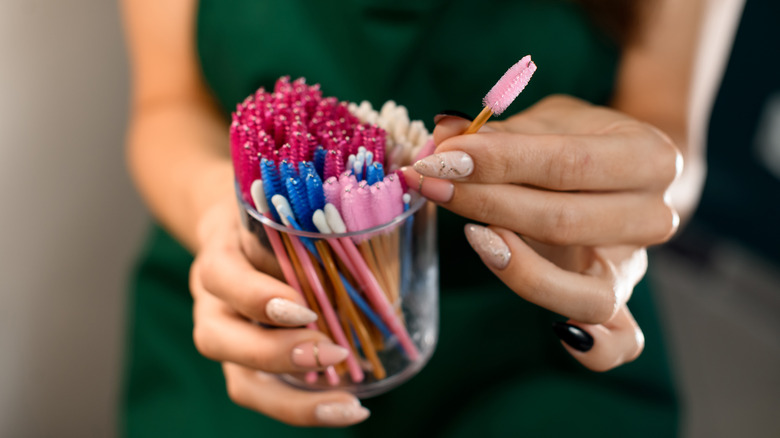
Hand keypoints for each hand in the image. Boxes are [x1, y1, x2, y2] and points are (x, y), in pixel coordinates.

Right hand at [189, 197, 369, 425]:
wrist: (234, 226)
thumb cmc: (267, 214)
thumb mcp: (279, 207)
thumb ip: (304, 222)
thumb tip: (367, 237)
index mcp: (218, 259)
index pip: (223, 278)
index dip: (258, 298)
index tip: (304, 309)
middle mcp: (213, 306)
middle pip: (219, 341)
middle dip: (277, 355)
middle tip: (333, 354)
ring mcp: (228, 340)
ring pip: (241, 383)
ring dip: (294, 402)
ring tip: (348, 406)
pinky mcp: (246, 364)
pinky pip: (267, 394)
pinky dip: (306, 407)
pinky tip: (348, 407)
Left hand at [405, 95, 680, 370]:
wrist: (625, 173)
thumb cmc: (579, 141)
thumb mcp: (547, 120)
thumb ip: (499, 131)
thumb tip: (444, 131)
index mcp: (650, 157)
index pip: (569, 162)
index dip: (500, 161)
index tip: (443, 157)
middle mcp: (654, 216)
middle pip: (565, 221)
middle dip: (487, 202)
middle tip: (432, 183)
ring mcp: (636, 266)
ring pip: (588, 291)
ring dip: (520, 268)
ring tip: (473, 236)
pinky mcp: (619, 303)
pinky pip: (621, 342)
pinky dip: (594, 347)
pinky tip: (556, 332)